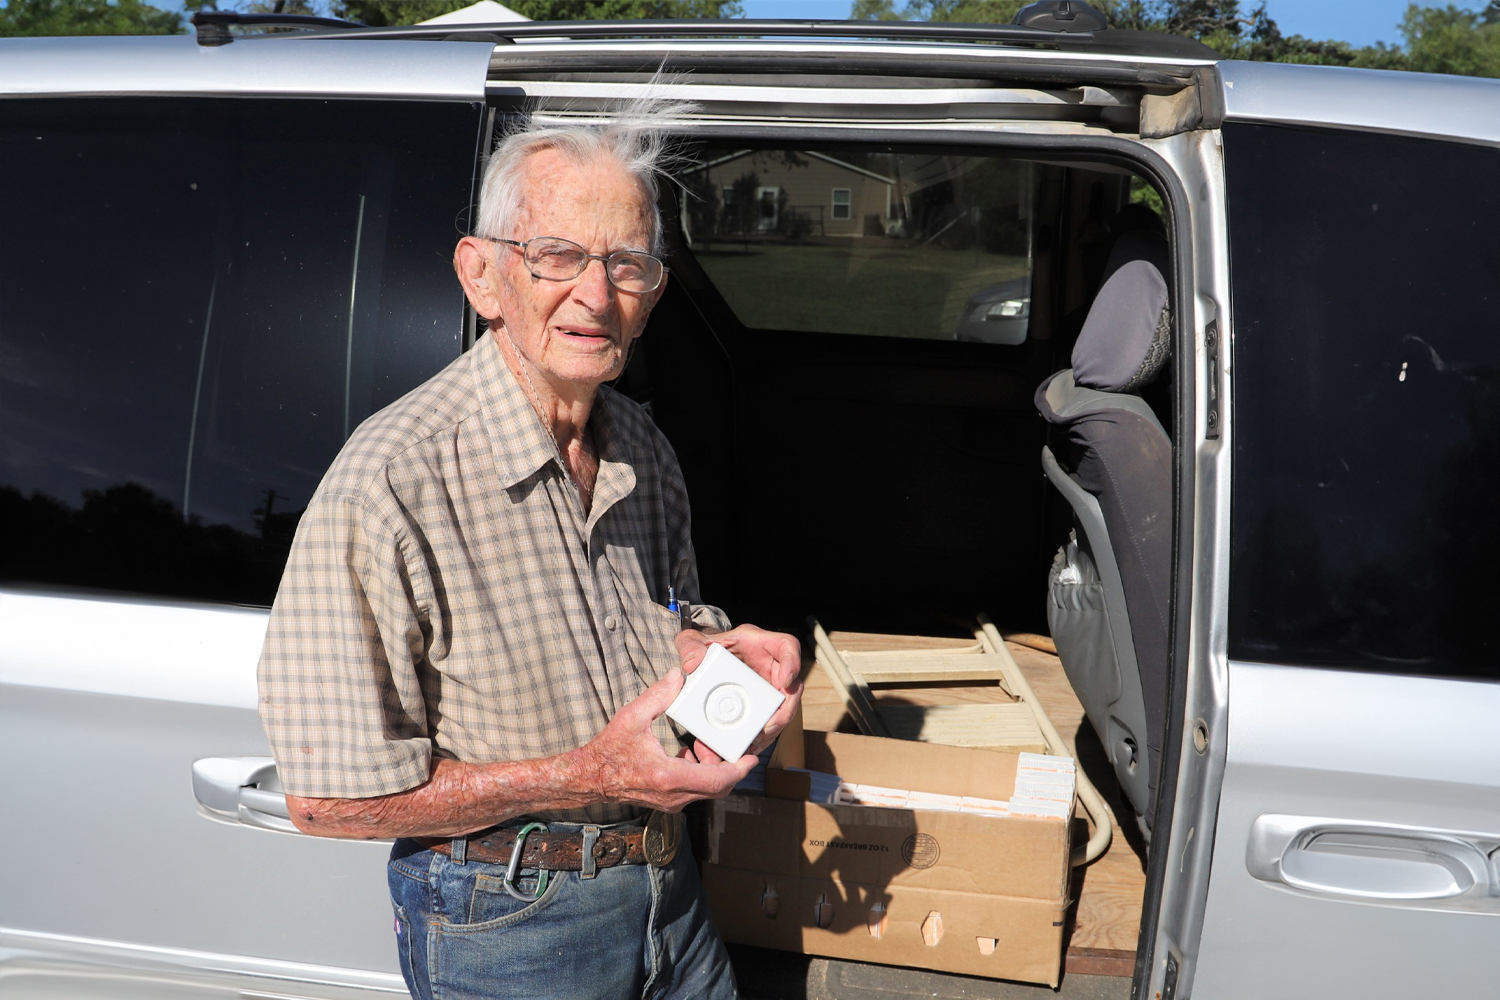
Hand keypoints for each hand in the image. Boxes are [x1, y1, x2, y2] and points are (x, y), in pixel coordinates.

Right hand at [576, 667, 756, 812]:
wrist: (589, 779)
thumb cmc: (608, 751)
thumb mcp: (631, 717)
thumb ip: (657, 695)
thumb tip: (678, 676)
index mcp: (668, 776)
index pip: (716, 780)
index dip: (738, 770)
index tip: (752, 757)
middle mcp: (673, 795)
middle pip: (718, 788)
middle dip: (730, 767)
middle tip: (733, 745)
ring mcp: (671, 802)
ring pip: (707, 790)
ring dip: (715, 770)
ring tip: (705, 745)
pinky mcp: (668, 802)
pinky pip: (695, 791)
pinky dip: (702, 774)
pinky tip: (691, 754)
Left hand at [675, 623, 803, 760]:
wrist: (705, 662)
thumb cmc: (705, 648)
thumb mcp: (692, 640)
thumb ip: (690, 646)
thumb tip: (692, 664)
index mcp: (760, 644)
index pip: (787, 646)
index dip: (792, 663)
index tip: (785, 681)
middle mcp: (771, 667)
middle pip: (792, 687)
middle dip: (783, 711)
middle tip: (766, 727)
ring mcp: (769, 688)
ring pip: (783, 710)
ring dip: (773, 729)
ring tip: (755, 742)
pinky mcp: (762, 706)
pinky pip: (769, 723)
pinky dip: (761, 737)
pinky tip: (749, 748)